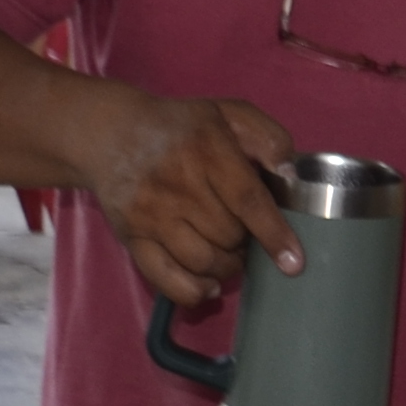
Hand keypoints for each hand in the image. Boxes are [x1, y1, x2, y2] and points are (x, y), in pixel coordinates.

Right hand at [84, 88, 304, 308]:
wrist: (111, 134)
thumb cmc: (182, 127)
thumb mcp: (230, 114)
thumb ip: (269, 138)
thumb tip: (290, 175)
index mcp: (207, 151)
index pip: (247, 201)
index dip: (273, 234)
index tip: (294, 262)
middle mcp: (177, 185)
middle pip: (228, 236)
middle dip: (246, 243)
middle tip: (244, 233)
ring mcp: (151, 215)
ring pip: (202, 262)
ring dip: (225, 266)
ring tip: (228, 253)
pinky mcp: (131, 238)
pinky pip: (166, 279)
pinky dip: (193, 291)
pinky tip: (208, 285)